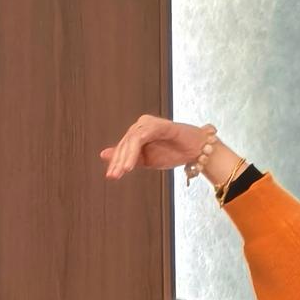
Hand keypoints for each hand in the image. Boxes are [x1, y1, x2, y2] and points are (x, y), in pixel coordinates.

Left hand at [100, 116, 218, 178]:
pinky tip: (130, 165)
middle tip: (113, 176)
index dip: (115, 162)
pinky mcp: (159, 125)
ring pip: (131, 140)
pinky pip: (142, 137)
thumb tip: (103, 154)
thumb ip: (127, 157)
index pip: (122, 147)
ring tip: (123, 172)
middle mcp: (142, 125)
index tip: (111, 176)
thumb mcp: (145, 160)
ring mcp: (150, 123)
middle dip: (118, 161)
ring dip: (125, 157)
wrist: (195, 151)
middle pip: (124, 144)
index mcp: (137, 132)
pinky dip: (134, 150)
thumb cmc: (172, 153)